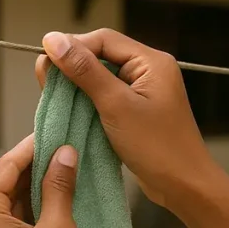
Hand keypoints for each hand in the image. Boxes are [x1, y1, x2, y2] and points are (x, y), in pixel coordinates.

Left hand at [0, 134, 82, 227]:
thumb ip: (59, 188)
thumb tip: (65, 152)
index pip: (9, 164)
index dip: (36, 145)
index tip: (61, 129)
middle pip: (6, 182)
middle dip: (38, 167)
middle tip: (71, 149)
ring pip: (10, 203)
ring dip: (37, 190)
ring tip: (70, 173)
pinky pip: (10, 223)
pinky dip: (32, 212)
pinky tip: (58, 204)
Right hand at [37, 29, 217, 209]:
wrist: (185, 187)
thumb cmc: (158, 147)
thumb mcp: (116, 106)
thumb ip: (85, 71)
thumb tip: (54, 40)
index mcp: (151, 62)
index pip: (103, 40)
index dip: (72, 46)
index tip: (43, 60)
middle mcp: (149, 72)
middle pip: (101, 56)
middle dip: (72, 67)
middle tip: (44, 80)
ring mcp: (144, 93)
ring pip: (101, 79)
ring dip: (77, 87)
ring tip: (53, 97)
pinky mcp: (137, 112)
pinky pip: (107, 98)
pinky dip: (88, 103)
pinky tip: (70, 112)